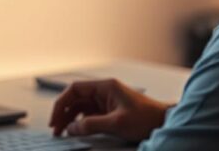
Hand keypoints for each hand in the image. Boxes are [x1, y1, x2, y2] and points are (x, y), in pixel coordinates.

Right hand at [49, 79, 169, 141]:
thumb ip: (92, 125)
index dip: (61, 103)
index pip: (75, 89)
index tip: (55, 118)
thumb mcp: (117, 123)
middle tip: (56, 129)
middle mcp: (104, 91)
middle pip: (75, 99)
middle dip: (63, 113)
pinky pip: (89, 115)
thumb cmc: (146, 118)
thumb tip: (72, 128)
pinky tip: (76, 131)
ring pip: (81, 108)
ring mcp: (106, 101)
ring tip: (63, 132)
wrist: (163, 122)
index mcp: (105, 87)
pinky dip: (80, 123)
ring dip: (70, 119)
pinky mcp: (109, 111)